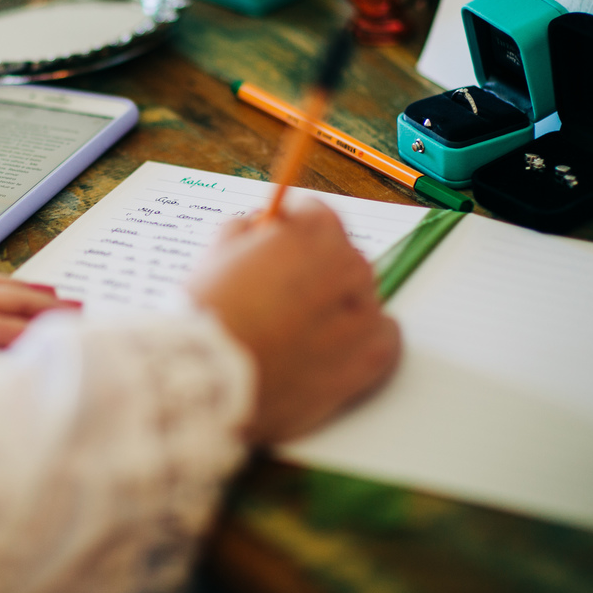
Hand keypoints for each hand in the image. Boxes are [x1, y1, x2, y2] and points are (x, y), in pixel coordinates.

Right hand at [187, 197, 399, 444]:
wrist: (207, 378)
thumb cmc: (207, 315)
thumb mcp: (216, 253)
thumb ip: (245, 233)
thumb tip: (257, 230)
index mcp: (312, 233)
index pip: (317, 214)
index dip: (292, 230)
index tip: (279, 245)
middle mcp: (347, 267)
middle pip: (343, 256)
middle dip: (317, 269)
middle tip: (283, 294)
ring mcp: (362, 315)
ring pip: (365, 297)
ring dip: (341, 305)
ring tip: (302, 329)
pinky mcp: (367, 361)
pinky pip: (385, 339)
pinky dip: (366, 340)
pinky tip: (337, 347)